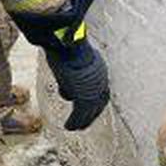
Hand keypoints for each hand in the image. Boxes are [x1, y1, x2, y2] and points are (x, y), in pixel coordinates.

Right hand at [10, 0, 109, 130]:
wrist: (68, 41)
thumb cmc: (67, 39)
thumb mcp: (71, 47)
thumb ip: (70, 52)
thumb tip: (65, 41)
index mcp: (98, 68)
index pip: (100, 89)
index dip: (95, 100)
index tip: (88, 106)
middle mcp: (100, 79)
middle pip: (98, 101)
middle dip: (91, 112)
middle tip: (84, 122)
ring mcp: (93, 88)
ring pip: (90, 110)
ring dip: (83, 120)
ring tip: (76, 127)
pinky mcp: (85, 96)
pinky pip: (81, 114)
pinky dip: (76, 122)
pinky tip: (70, 127)